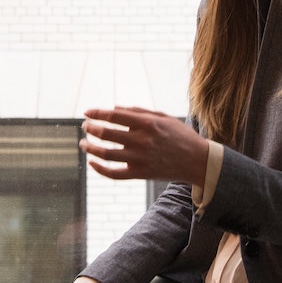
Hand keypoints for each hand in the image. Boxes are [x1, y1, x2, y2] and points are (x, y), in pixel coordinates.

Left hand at [80, 106, 209, 186]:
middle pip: (106, 133)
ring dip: (90, 148)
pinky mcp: (140, 173)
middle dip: (90, 128)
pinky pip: (114, 174)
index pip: (114, 115)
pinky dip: (99, 169)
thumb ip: (138, 111)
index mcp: (147, 123)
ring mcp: (140, 159)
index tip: (87, 112)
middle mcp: (142, 140)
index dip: (97, 113)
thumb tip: (113, 108)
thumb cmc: (180, 135)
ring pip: (105, 154)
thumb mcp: (163, 117)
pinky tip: (92, 162)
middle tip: (85, 126)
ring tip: (84, 143)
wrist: (197, 161)